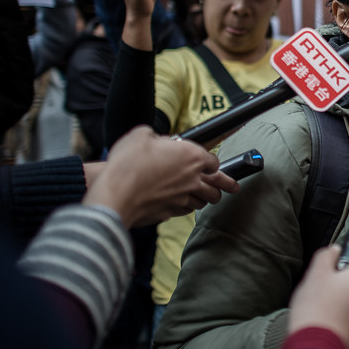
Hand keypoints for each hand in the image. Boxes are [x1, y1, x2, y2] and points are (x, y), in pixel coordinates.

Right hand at [83, 126, 238, 227]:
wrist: (115, 194)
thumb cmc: (127, 164)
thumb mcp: (140, 135)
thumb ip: (155, 136)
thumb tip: (155, 139)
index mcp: (191, 155)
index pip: (213, 159)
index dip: (211, 161)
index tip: (210, 163)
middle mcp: (192, 178)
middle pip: (218, 184)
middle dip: (227, 185)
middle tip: (234, 187)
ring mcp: (183, 198)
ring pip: (204, 200)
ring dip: (207, 198)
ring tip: (211, 198)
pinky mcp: (171, 213)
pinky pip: (186, 211)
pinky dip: (188, 207)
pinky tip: (185, 205)